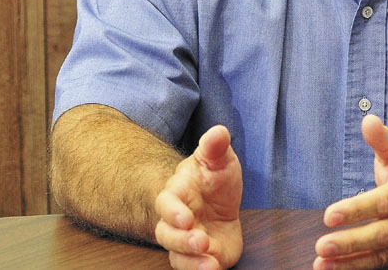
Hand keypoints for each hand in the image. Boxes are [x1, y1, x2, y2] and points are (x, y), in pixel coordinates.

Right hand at [154, 125, 243, 269]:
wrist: (221, 204)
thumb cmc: (215, 179)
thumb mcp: (220, 160)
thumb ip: (216, 147)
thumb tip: (218, 131)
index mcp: (177, 193)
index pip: (166, 202)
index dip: (173, 211)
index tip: (186, 217)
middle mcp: (175, 219)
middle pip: (166, 233)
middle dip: (181, 239)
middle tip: (200, 240)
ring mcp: (184, 239)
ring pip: (176, 254)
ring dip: (191, 259)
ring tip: (209, 259)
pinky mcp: (197, 257)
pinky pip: (191, 267)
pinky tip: (213, 267)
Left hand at [314, 115, 387, 269]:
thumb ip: (383, 139)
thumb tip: (367, 120)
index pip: (383, 202)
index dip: (356, 210)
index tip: (329, 215)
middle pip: (381, 234)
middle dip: (350, 242)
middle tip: (322, 245)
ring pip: (380, 255)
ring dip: (349, 263)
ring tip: (321, 263)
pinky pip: (381, 265)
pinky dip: (357, 268)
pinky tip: (334, 268)